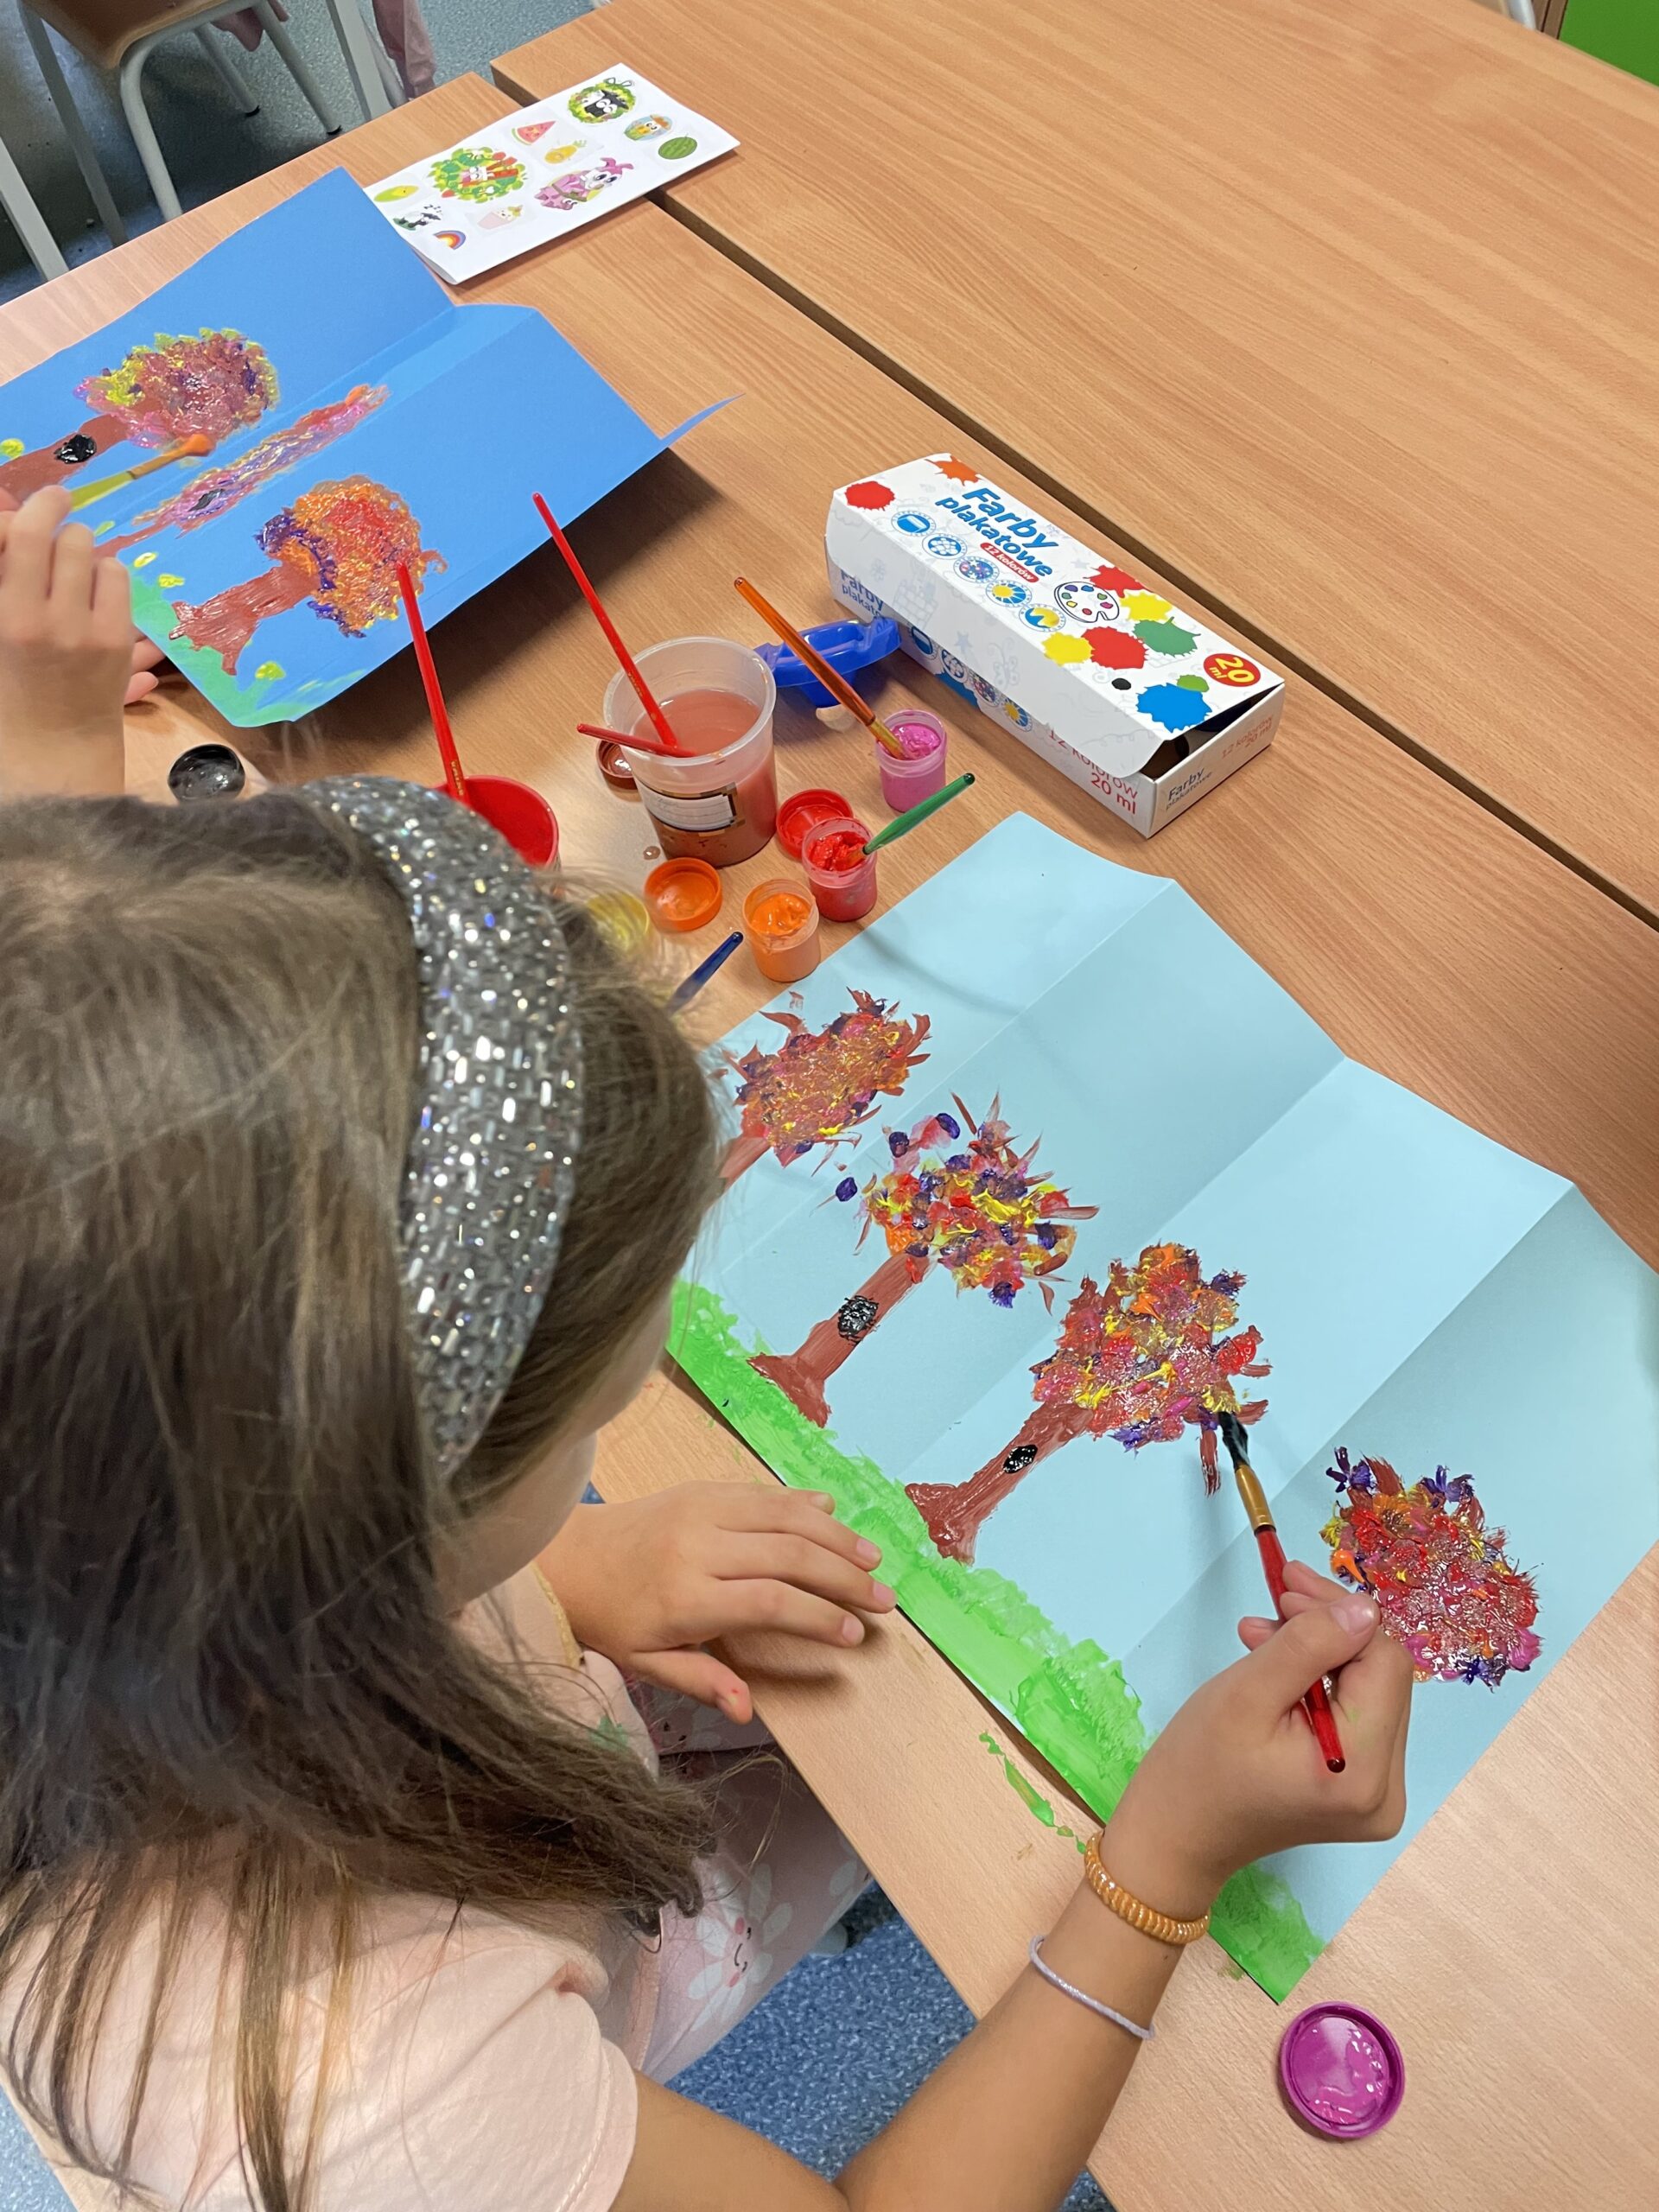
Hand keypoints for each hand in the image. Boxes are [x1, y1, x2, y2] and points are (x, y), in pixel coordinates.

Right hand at [0, 488, 133, 797]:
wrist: (53, 746)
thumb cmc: (12, 684)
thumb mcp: (1, 623)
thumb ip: (8, 571)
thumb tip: (8, 503)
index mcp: (10, 617)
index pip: (26, 536)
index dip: (40, 506)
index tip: (50, 497)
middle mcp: (51, 621)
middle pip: (68, 540)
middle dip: (64, 532)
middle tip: (59, 543)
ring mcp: (91, 633)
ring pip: (98, 556)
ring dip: (86, 555)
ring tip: (74, 576)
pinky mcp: (119, 642)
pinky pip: (119, 581)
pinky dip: (107, 578)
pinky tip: (93, 596)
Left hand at [540, 1483, 896, 1720]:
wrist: (567, 1555)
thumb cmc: (610, 1618)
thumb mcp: (646, 1663)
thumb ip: (700, 1680)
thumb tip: (746, 1709)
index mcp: (685, 1596)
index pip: (769, 1602)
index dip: (817, 1616)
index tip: (853, 1633)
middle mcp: (699, 1546)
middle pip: (789, 1554)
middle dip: (843, 1577)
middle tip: (882, 1598)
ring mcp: (701, 1510)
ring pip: (783, 1514)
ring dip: (834, 1533)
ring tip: (871, 1557)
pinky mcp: (701, 1488)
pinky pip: (760, 1491)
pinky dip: (800, 1500)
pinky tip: (832, 1510)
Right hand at [1100, 1560, 1412, 1916]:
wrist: (1175, 1838)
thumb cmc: (1198, 1767)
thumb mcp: (1246, 1693)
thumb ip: (1309, 1645)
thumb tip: (1363, 1608)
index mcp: (1363, 1770)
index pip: (1383, 1664)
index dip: (1341, 1614)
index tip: (1287, 1586)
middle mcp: (1386, 1789)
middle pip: (1382, 1677)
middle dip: (1331, 1629)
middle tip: (1276, 1598)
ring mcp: (1377, 1796)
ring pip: (1370, 1691)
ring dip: (1322, 1652)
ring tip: (1260, 1635)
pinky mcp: (1360, 1792)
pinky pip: (1356, 1717)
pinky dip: (1321, 1683)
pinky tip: (1277, 1667)